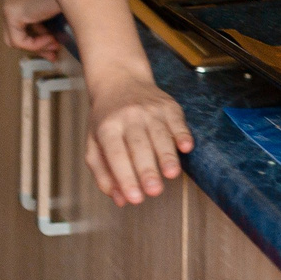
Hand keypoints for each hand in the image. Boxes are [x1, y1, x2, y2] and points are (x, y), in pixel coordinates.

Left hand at [0, 0, 62, 55]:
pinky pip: (18, 40)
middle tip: (54, 51)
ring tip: (56, 47)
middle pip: (18, 27)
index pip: (23, 16)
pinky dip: (35, 45)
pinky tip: (52, 39)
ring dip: (37, 45)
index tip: (56, 40)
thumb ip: (49, 12)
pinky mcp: (11, 11)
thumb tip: (51, 35)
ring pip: (15, 36)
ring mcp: (9, 0)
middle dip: (37, 42)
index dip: (40, 32)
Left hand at [82, 72, 192, 205]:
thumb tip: (120, 200)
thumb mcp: (95, 143)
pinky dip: (182, 134)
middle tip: (154, 191)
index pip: (116, 155)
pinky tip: (186, 148)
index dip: (125, 177)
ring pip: (160, 134)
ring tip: (171, 175)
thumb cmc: (107, 119)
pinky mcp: (169, 105)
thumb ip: (104, 173)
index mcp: (107, 127)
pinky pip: (177, 121)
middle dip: (147, 169)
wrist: (120, 79)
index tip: (135, 198)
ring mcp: (150, 109)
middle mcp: (128, 116)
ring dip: (166, 155)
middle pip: (138, 145)